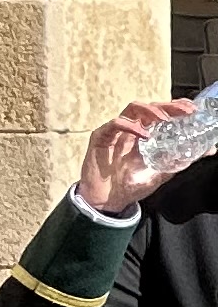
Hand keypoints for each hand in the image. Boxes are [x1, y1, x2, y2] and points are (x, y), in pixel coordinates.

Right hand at [76, 100, 187, 216]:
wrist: (108, 200)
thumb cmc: (132, 184)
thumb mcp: (163, 171)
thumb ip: (183, 159)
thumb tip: (210, 149)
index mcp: (146, 134)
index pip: (161, 113)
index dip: (176, 107)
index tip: (192, 109)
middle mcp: (132, 129)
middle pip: (149, 107)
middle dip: (168, 106)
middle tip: (184, 111)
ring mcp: (116, 132)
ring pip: (132, 109)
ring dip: (150, 111)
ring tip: (163, 120)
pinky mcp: (101, 138)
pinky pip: (113, 124)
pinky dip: (129, 125)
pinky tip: (142, 134)